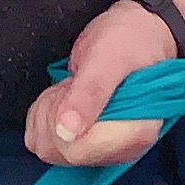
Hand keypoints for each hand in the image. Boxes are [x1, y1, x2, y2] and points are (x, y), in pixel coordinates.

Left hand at [27, 0, 183, 169]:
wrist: (138, 32)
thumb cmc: (130, 40)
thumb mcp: (107, 58)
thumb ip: (88, 95)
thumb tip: (66, 133)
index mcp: (134, 134)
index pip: (77, 151)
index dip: (60, 119)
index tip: (74, 87)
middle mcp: (120, 149)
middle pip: (59, 152)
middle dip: (53, 112)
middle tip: (73, 83)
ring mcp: (103, 148)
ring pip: (48, 147)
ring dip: (48, 112)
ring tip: (73, 87)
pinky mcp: (89, 142)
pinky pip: (47, 141)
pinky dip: (46, 115)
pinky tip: (68, 96)